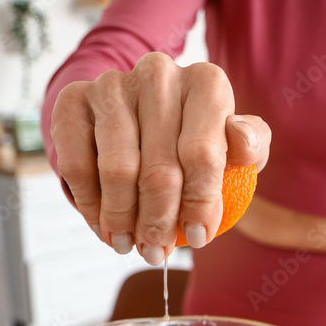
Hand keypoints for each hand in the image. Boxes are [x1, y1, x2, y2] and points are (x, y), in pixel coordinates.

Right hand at [50, 53, 270, 263]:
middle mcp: (158, 74)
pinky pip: (78, 166)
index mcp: (205, 83)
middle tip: (158, 251)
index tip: (197, 237)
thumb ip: (251, 146)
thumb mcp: (235, 147)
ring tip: (129, 245)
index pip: (202, 153)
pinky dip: (91, 206)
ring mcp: (112, 85)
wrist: (140, 120)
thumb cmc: (195, 140)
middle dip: (159, 222)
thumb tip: (242, 142)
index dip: (200, 204)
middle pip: (159, 169)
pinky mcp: (74, 101)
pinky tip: (104, 226)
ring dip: (123, 220)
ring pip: (117, 171)